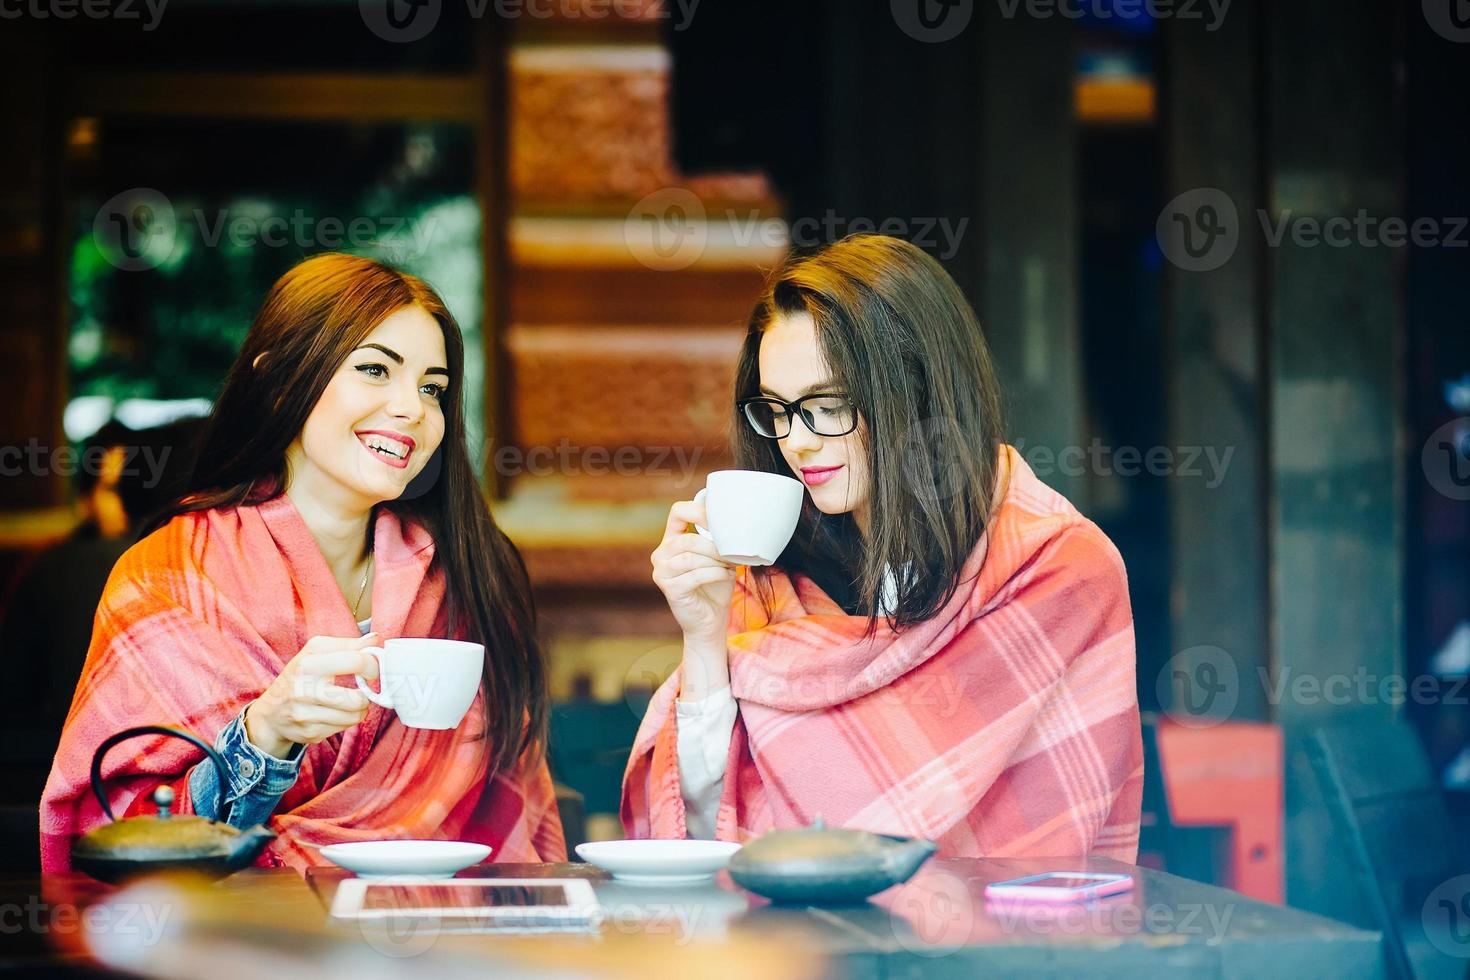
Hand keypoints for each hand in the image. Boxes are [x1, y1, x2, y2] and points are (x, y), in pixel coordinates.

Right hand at [244, 633, 381, 758]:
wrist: (270, 713)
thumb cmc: (299, 677)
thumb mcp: (316, 653)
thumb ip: (347, 646)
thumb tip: (375, 639)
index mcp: (308, 662)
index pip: (356, 661)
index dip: (372, 666)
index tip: (371, 670)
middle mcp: (303, 689)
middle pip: (357, 699)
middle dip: (366, 696)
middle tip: (362, 691)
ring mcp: (305, 714)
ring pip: (353, 716)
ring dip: (359, 710)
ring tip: (351, 702)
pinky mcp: (309, 732)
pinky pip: (343, 728)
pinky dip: (345, 721)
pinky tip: (336, 714)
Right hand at [651, 499, 736, 696]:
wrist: (709, 620)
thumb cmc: (715, 585)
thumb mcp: (717, 557)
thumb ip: (717, 539)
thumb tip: (734, 522)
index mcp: (671, 540)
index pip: (678, 512)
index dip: (699, 510)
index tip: (720, 520)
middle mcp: (661, 554)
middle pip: (688, 539)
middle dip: (714, 545)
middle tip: (732, 553)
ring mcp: (661, 572)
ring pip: (691, 557)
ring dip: (716, 561)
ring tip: (730, 565)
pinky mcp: (669, 588)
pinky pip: (695, 575)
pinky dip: (716, 573)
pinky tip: (727, 575)